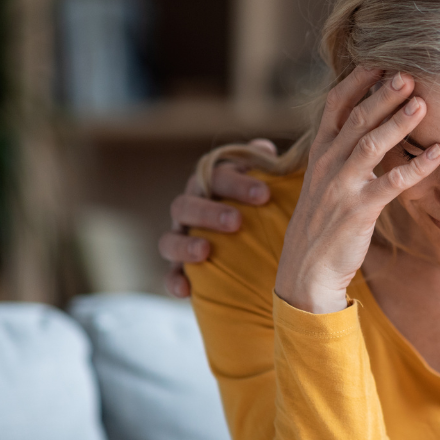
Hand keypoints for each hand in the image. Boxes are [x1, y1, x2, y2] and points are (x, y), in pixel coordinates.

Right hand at [160, 138, 276, 297]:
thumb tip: (265, 149)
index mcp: (212, 185)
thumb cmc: (266, 208)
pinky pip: (169, 275)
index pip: (216, 176)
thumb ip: (268, 169)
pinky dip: (173, 281)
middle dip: (209, 212)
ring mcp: (181, 238)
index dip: (236, 182)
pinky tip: (185, 290)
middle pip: (187, 204)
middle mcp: (191, 209)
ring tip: (205, 250)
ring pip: (170, 238)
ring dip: (185, 243)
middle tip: (236, 221)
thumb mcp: (270, 187)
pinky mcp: (180, 268)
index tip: (264, 193)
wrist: (260, 248)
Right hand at [275, 67, 439, 313]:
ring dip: (398, 122)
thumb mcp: (326, 181)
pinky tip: (438, 155)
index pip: (335, 105)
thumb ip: (342, 151)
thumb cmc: (324, 222)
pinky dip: (416, 167)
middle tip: (409, 71)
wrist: (306, 269)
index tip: (380, 59)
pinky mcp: (358, 211)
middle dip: (383, 93)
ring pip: (370, 145)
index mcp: (320, 151)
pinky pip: (391, 184)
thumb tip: (365, 125)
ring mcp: (341, 186)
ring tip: (423, 103)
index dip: (358, 81)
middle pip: (356, 118)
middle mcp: (328, 163)